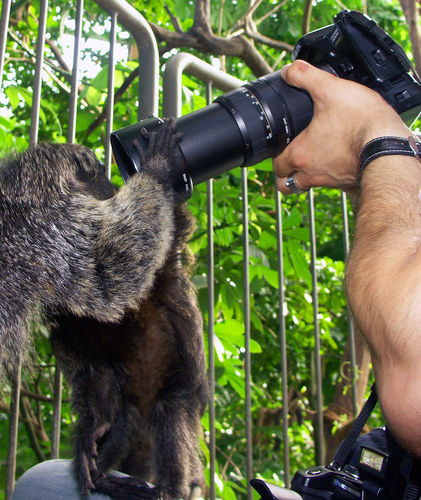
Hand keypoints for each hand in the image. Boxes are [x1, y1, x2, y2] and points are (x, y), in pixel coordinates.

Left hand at [272, 60, 409, 193]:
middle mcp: (311, 174)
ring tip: (311, 160)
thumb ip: (305, 76)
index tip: (281, 147)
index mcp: (300, 155)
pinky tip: (337, 160)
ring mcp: (330, 182)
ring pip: (307, 187)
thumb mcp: (330, 89)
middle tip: (291, 157)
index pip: (276, 166)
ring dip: (304, 177)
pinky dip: (329, 176)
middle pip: (287, 184)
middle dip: (286, 173)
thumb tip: (289, 71)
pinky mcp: (347, 183)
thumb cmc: (360, 122)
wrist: (389, 144)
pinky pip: (331, 185)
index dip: (276, 156)